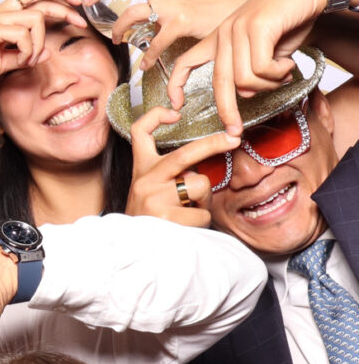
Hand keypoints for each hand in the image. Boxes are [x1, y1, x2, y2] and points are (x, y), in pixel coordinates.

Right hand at [0, 0, 86, 84]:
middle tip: (78, 15)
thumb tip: (47, 52)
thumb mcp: (2, 62)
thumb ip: (24, 56)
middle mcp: (4, 11)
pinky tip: (21, 60)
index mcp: (6, 15)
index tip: (75, 13)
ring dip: (41, 40)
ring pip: (36, 17)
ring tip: (32, 57)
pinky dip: (28, 50)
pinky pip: (22, 34)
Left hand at [86, 0, 251, 69]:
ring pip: (132, 14)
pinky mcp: (181, 23)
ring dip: (118, 30)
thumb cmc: (207, 7)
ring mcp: (171, 5)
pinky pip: (155, 43)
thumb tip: (142, 7)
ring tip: (116, 41)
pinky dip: (148, 57)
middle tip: (88, 3)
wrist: (236, 9)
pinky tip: (146, 65)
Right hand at [125, 106, 240, 226]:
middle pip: (184, 153)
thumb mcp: (148, 190)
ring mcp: (155, 198)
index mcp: (142, 170)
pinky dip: (201, 221)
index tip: (174, 113)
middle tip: (233, 139)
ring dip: (204, 200)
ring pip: (200, 185)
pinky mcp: (166, 218)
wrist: (130, 250)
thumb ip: (168, 174)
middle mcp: (145, 180)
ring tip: (189, 211)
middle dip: (213, 144)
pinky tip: (187, 226)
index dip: (155, 116)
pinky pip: (202, 214)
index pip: (140, 132)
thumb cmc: (147, 218)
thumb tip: (197, 170)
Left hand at [166, 0, 326, 134]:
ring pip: (244, 78)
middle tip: (236, 130)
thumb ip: (251, 72)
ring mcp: (238, 28)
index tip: (176, 106)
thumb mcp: (266, 52)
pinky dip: (278, 73)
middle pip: (219, 82)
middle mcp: (224, 33)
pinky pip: (260, 68)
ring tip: (283, 73)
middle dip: (227, 111)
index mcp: (219, 39)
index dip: (176, 84)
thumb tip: (244, 94)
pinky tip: (288, 64)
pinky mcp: (255, 27)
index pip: (185, 61)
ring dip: (268, 84)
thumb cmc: (289, 19)